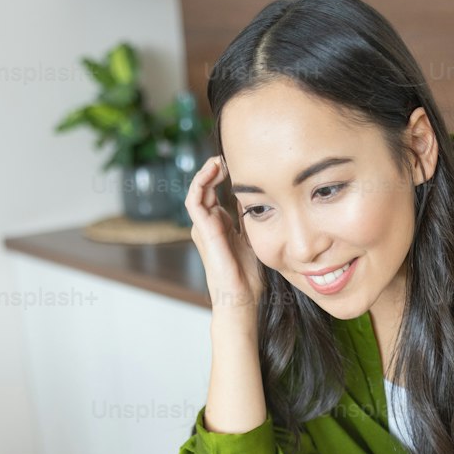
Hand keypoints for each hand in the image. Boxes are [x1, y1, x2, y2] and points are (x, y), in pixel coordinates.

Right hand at [185, 155, 264, 315]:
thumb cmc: (249, 277)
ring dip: (207, 171)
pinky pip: (194, 199)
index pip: (217, 192)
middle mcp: (208, 224)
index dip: (226, 175)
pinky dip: (201, 181)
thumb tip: (259, 196)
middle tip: (230, 155)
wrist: (241, 298)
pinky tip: (214, 169)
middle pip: (207, 187)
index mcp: (220, 226)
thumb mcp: (255, 238)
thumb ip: (252, 218)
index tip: (241, 162)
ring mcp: (203, 227)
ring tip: (220, 158)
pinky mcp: (202, 230)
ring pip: (198, 189)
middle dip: (216, 169)